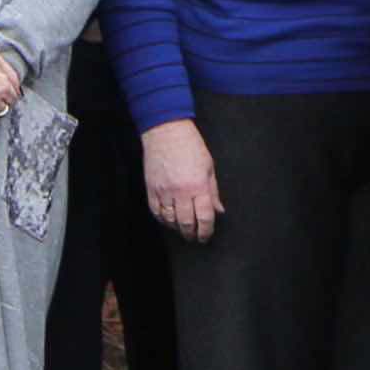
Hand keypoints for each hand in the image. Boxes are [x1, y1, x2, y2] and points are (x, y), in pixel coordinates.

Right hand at [142, 119, 222, 241]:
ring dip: (177, 229)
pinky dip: (162, 219)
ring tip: (182, 231)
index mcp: (199, 186)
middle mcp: (181, 191)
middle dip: (192, 234)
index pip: (204, 217)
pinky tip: (168, 221)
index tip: (206, 237)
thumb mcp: (209, 167)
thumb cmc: (191, 146)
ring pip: (170, 220)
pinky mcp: (151, 188)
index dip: (206, 231)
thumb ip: (213, 191)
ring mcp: (164, 191)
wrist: (166, 131)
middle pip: (186, 223)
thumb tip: (218, 210)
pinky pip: (156, 211)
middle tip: (195, 238)